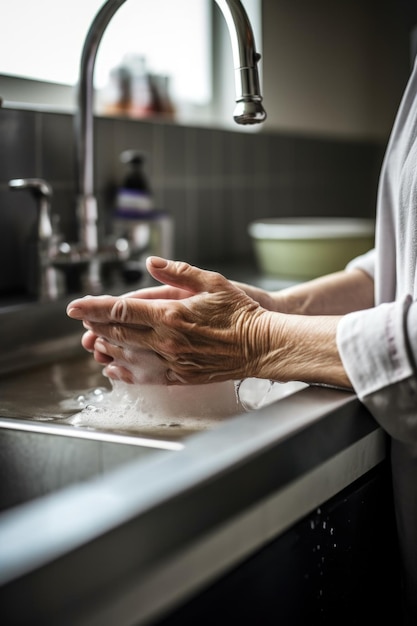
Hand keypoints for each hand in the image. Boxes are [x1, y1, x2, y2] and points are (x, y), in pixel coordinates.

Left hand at [67, 257, 272, 384]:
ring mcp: (172, 362)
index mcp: (170, 315)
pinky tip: (114, 368)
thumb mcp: (212, 281)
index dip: (93, 308)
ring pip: (126, 357)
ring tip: (96, 340)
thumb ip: (178, 271)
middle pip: (117, 333)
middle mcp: (166, 341)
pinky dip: (124, 373)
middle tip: (85, 318)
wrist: (261, 346)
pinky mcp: (180, 377)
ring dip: (106, 347)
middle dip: (95, 325)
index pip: (120, 310)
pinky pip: (144, 377)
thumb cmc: (240, 312)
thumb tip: (152, 262)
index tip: (74, 307)